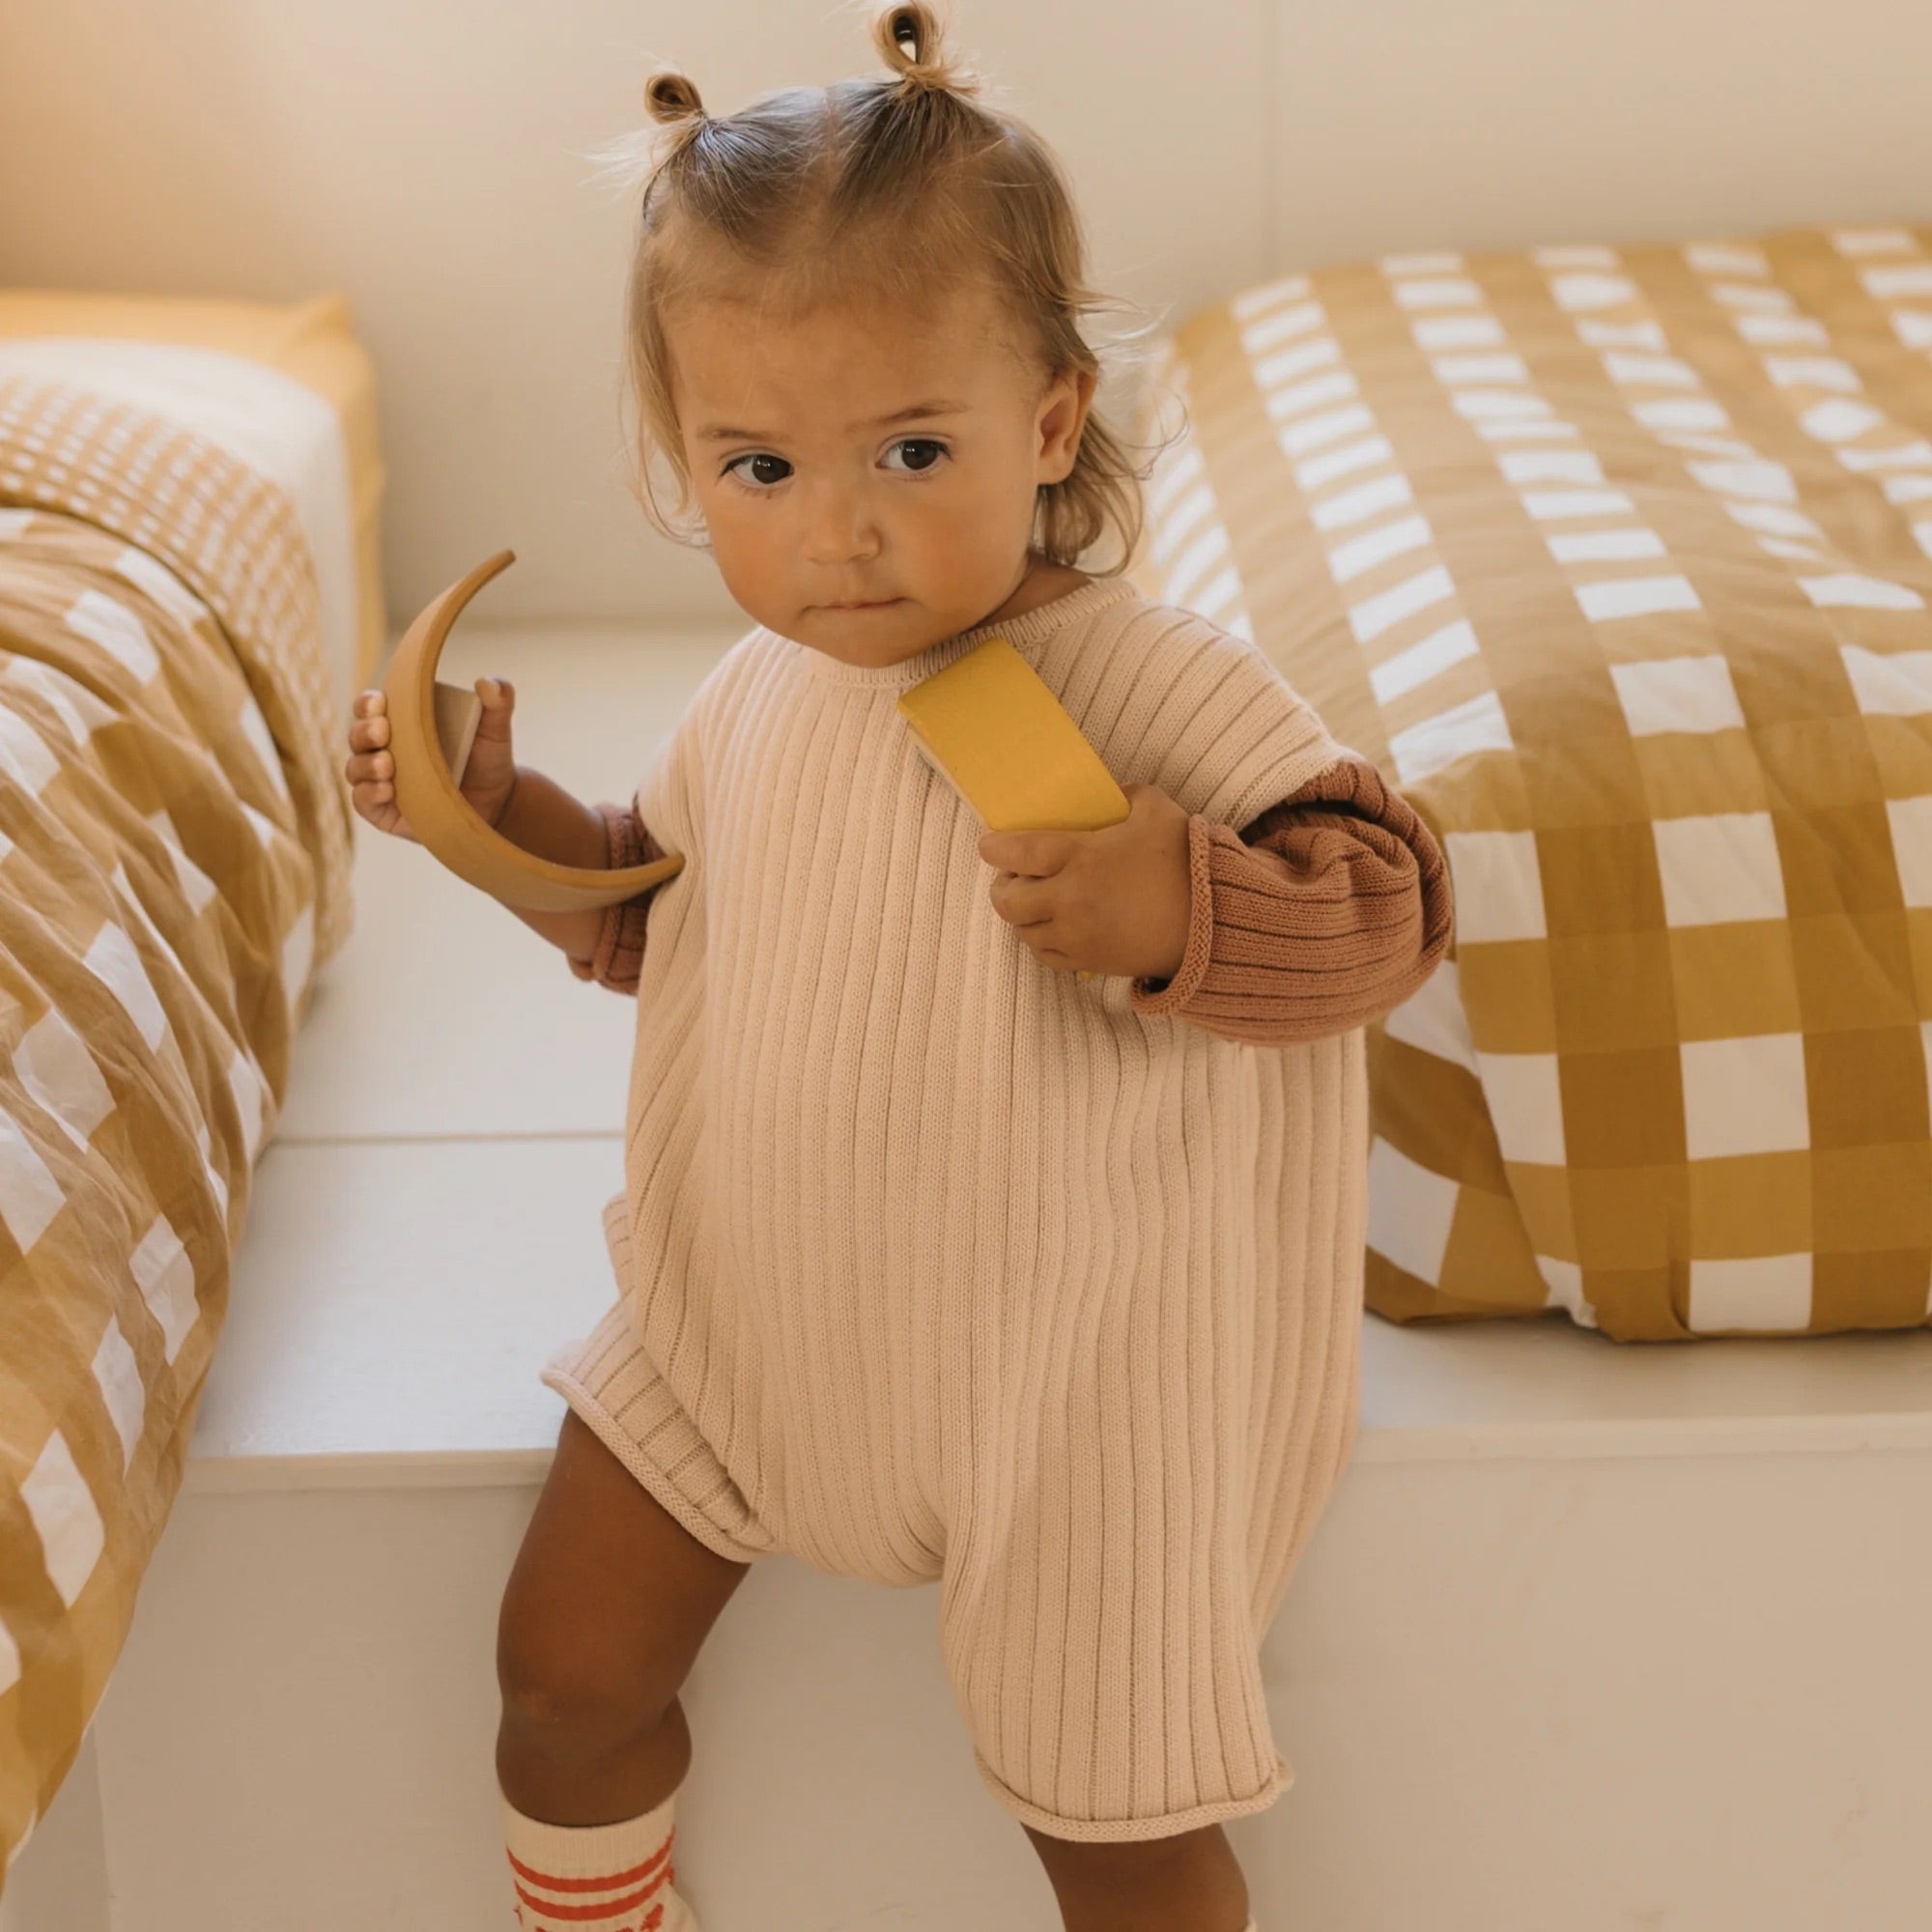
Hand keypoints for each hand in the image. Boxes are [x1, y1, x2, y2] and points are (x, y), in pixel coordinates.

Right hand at [344, 677, 519, 843]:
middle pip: (357, 736)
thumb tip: (489, 683)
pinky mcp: (384, 811)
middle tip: (384, 731)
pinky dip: (368, 793)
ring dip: (365, 764)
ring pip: (355, 768)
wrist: (499, 802)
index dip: (367, 703)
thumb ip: (498, 702)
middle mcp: (383, 749)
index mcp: (401, 722)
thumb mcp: (495, 729)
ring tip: (388, 764)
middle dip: (364, 731)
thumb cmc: (488, 759)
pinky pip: (362, 801)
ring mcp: (381, 780)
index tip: (381, 703)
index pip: (369, 707)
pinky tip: (387, 790)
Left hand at [978, 782, 1192, 981]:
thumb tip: (1107, 795)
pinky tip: (1052, 924)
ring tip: (1034, 900)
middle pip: (1007, 901)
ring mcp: (1078, 935)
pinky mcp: (1089, 961)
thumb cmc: (1185, 862)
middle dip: (1002, 886)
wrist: (1215, 923)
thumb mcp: (1156, 810)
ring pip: (1022, 931)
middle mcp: (1071, 900)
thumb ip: (1125, 795)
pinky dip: (1039, 939)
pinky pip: (1044, 954)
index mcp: (1083, 858)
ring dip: (1021, 915)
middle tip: (1013, 876)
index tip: (988, 844)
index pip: (1019, 854)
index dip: (995, 848)